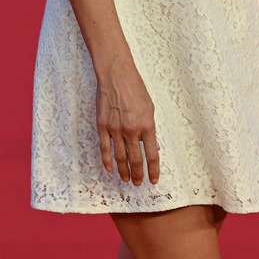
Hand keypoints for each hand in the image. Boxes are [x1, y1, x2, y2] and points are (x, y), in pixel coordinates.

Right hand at [96, 59, 159, 185]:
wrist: (117, 75)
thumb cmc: (135, 89)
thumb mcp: (149, 108)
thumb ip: (150, 129)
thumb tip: (155, 147)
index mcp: (147, 124)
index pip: (152, 154)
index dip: (153, 170)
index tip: (154, 179)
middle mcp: (132, 129)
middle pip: (136, 159)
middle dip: (138, 174)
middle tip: (138, 183)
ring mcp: (116, 128)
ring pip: (120, 157)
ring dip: (124, 171)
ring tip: (126, 180)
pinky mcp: (103, 126)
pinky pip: (105, 148)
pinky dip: (107, 161)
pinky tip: (111, 169)